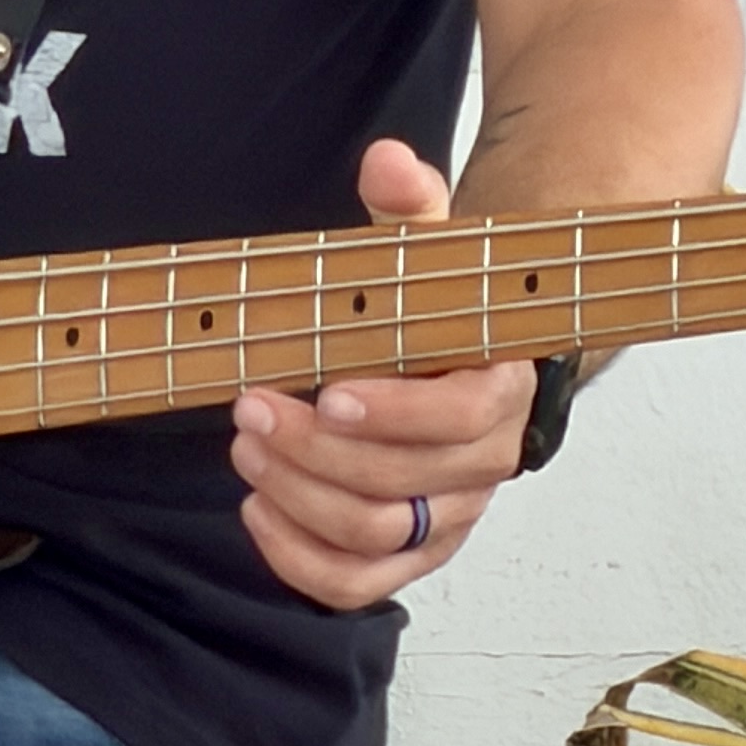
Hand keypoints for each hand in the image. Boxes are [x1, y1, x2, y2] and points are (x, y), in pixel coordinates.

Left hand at [231, 138, 536, 608]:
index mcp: (499, 390)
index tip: (329, 391)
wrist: (457, 360)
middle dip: (317, 452)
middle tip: (252, 407)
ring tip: (245, 448)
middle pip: (405, 486)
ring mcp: (449, 516)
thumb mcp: (423, 248)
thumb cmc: (432, 305)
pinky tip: (257, 510)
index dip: (396, 415)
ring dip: (300, 497)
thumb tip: (387, 160)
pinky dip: (300, 560)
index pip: (461, 421)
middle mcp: (483, 465)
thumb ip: (408, 206)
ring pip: (377, 537)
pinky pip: (360, 584)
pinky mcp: (412, 552)